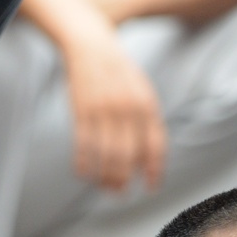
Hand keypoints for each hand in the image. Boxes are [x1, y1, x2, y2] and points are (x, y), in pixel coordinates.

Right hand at [60, 21, 164, 192]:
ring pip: (106, 155)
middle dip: (125, 179)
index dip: (154, 170)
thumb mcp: (141, 89)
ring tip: (104, 186)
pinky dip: (83, 164)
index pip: (155, 145)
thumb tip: (147, 153)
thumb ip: (146, 118)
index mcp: (147, 104)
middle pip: (129, 156)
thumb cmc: (118, 70)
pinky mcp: (81, 111)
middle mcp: (128, 109)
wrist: (90, 45)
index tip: (151, 187)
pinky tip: (83, 173)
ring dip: (105, 177)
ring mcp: (103, 110)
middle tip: (120, 191)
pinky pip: (83, 146)